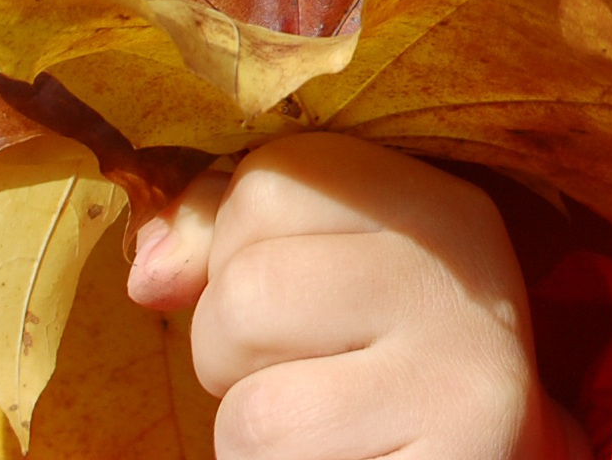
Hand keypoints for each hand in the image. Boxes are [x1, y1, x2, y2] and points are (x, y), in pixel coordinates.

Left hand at [127, 135, 590, 459]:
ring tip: (323, 433)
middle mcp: (460, 278)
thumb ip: (233, 244)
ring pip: (255, 409)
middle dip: (229, 354)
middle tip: (304, 378)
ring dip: (253, 438)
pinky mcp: (454, 458)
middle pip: (250, 290)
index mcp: (435, 207)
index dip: (235, 249)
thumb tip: (151, 275)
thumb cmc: (374, 379)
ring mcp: (461, 376)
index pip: (274, 179)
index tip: (291, 301)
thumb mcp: (322, 284)